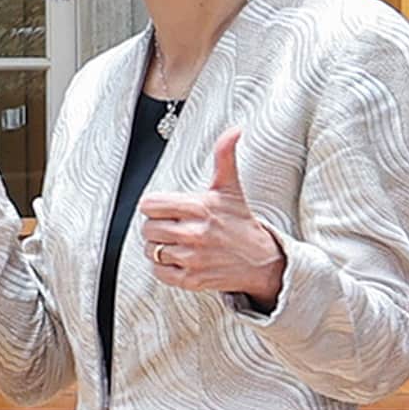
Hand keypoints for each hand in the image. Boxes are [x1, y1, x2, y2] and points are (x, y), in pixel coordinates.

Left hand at [138, 129, 284, 299]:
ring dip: (158, 247)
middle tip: (172, 226)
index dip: (154, 206)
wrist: (261, 261)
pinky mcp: (192, 279)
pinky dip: (163, 267)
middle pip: (147, 228)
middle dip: (156, 226)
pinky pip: (159, 271)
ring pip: (151, 250)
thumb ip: (224, 157)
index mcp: (200, 207)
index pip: (150, 205)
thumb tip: (235, 130)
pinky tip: (178, 259)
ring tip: (176, 243)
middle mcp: (195, 233)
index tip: (166, 209)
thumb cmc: (240, 222)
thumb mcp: (230, 189)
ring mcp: (193, 258)